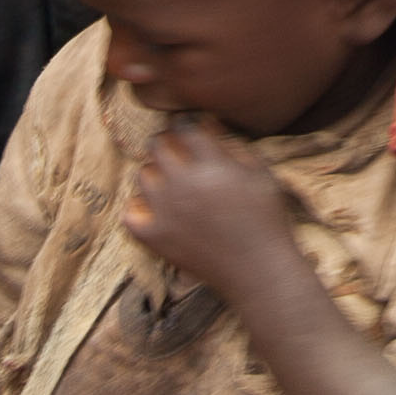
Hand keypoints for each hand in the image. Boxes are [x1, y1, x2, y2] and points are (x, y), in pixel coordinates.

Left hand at [119, 111, 309, 305]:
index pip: (184, 127)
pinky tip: (154, 210)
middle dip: (167, 143)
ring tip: (169, 182)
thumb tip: (207, 123)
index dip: (186, 124)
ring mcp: (165, 211)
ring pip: (142, 175)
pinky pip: (129, 214)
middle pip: (157, 145)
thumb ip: (234, 145)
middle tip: (177, 152)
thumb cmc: (266, 220)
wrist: (258, 271)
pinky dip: (138, 210)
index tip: (190, 130)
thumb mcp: (261, 174)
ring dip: (154, 174)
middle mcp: (183, 183)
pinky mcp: (155, 238)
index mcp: (212, 165)